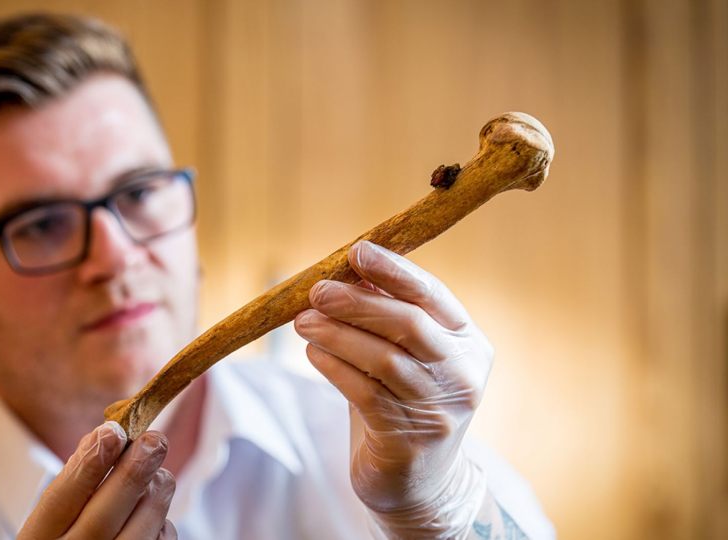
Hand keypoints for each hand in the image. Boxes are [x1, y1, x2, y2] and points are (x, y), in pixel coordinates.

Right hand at [18, 422, 176, 538]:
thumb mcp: (56, 514)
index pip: (58, 501)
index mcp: (40, 538)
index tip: (113, 432)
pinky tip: (152, 512)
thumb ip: (76, 480)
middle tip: (154, 440)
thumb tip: (108, 434)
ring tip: (157, 473)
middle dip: (132, 473)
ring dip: (155, 492)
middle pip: (102, 518)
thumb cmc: (71, 534)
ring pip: (140, 529)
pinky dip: (161, 520)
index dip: (88, 465)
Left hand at [294, 240, 490, 537]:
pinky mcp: (410, 441)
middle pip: (409, 325)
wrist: (418, 483)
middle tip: (316, 290)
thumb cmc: (403, 404)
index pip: (433, 296)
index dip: (395, 270)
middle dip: (358, 302)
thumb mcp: (404, 356)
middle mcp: (463, 375)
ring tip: (302, 321)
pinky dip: (334, 368)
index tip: (357, 251)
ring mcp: (440, 410)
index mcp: (469, 344)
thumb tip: (346, 271)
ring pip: (383, 360)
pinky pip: (365, 394)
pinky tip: (313, 352)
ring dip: (337, 334)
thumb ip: (384, 318)